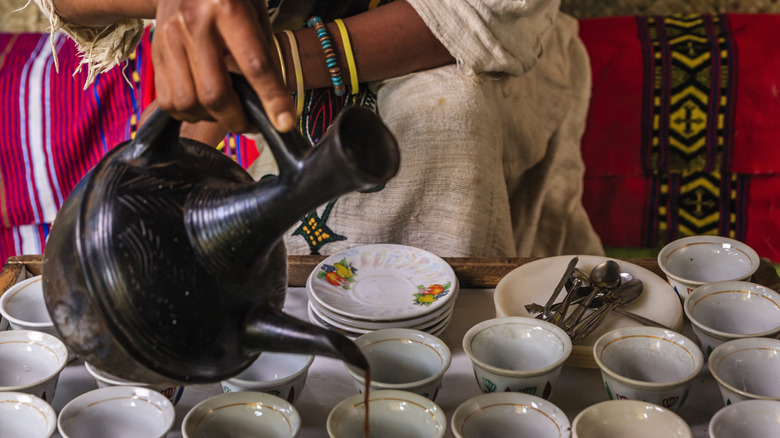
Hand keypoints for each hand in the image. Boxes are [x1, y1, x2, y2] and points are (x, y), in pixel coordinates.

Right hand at [151, 0, 294, 132]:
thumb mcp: (256, 10)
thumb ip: (264, 53)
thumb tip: (274, 100)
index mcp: (226, 8)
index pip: (254, 65)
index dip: (272, 99)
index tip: (283, 123)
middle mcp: (193, 23)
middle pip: (214, 93)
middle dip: (237, 119)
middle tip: (251, 123)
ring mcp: (168, 38)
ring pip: (187, 102)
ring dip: (210, 118)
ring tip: (226, 111)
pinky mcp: (155, 51)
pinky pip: (167, 99)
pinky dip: (188, 113)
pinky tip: (204, 105)